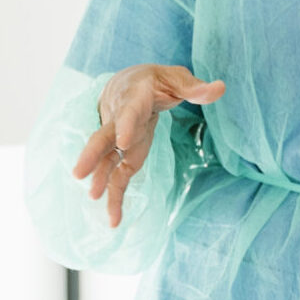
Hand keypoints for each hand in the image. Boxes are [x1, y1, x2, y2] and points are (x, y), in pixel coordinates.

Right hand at [72, 65, 225, 227]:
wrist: (129, 83)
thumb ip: (196, 88)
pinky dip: (114, 197)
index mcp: (134, 99)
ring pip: (105, 160)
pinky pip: (115, 177)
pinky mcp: (124, 155)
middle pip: (102, 138)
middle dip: (91, 155)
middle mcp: (119, 121)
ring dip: (99, 180)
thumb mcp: (177, 79)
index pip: (129, 113)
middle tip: (79, 173)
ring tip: (94, 198)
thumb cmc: (156, 80)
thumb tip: (220, 88)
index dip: (126, 126)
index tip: (123, 141)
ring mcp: (118, 140)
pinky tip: (114, 220)